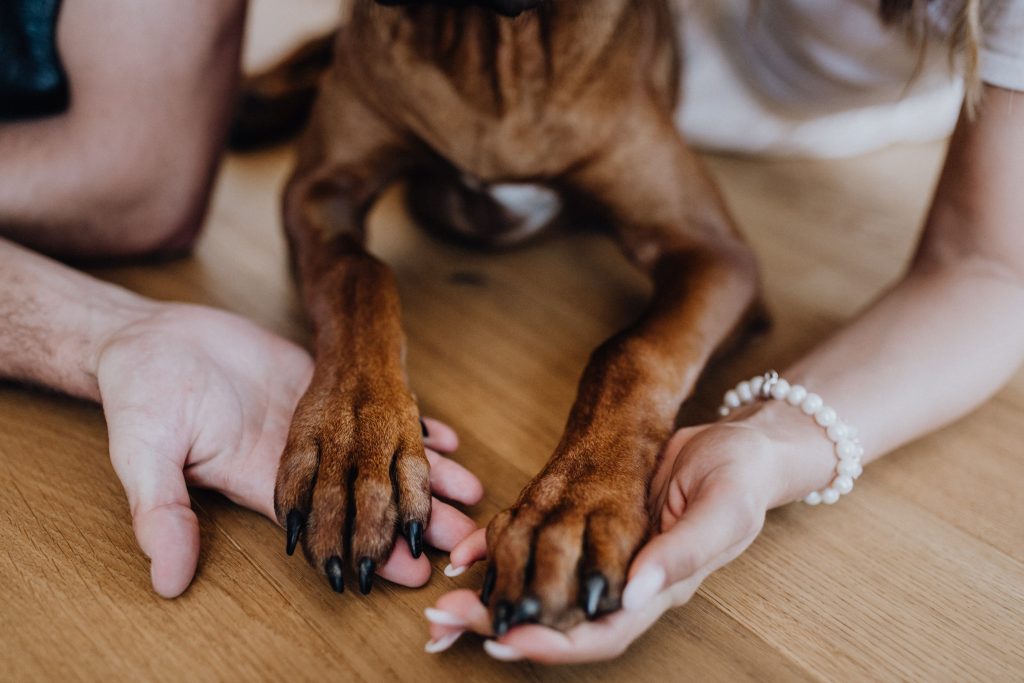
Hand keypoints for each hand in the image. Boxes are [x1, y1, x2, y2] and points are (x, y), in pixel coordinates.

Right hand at [95, 303, 481, 597]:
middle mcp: (297, 461)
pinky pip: (369, 410)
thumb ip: (163, 513)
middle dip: (410, 518)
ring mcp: (313, 425)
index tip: (407, 569)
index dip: (365, 545)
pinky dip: (405, 421)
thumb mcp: (144, 455)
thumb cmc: (140, 396)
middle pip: (364, 497)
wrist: (149, 340)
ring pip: (376, 455)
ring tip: (469, 491)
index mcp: (261, 482)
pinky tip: (444, 436)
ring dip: (421, 474)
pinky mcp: (318, 388)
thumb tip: (169, 582)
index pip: (327, 524)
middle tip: (459, 537)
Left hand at [423, 422, 778, 661]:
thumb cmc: (739, 477)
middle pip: (560, 624)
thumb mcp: (722, 508)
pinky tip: (471, 562)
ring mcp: (608, 559)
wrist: (741, 446)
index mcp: (658, 588)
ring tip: (446, 604)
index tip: (506, 639)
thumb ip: (682, 552)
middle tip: (448, 620)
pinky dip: (507, 562)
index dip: (552, 642)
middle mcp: (627, 583)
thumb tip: (631, 592)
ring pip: (546, 595)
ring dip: (495, 602)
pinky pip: (545, 557)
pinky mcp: (595, 531)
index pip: (599, 633)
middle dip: (504, 626)